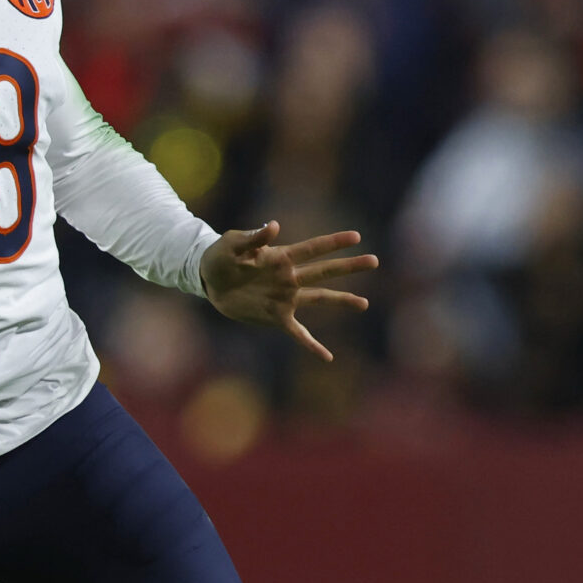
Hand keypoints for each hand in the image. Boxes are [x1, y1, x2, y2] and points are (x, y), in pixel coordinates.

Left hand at [200, 223, 376, 362]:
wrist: (208, 281)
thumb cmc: (220, 256)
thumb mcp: (232, 243)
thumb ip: (253, 237)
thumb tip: (274, 226)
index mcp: (281, 257)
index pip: (313, 248)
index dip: (334, 242)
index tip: (356, 236)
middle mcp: (289, 277)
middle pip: (324, 271)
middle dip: (349, 266)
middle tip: (374, 261)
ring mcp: (285, 298)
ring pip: (319, 298)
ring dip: (341, 301)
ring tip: (364, 303)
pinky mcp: (277, 317)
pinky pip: (299, 333)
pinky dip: (313, 344)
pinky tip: (327, 357)